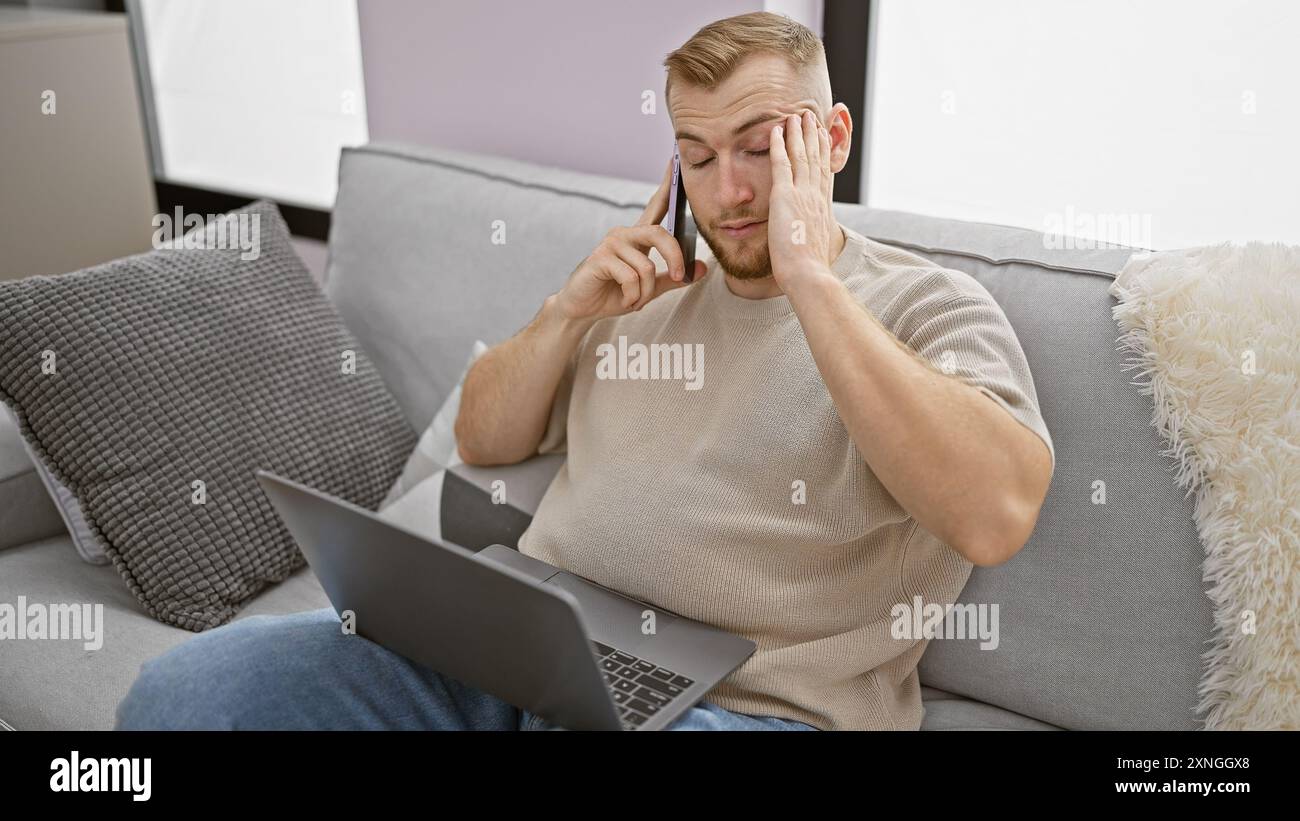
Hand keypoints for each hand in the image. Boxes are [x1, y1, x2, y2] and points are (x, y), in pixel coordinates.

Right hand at [554, 155, 707, 322]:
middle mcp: (624, 234)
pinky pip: (631, 278)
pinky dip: (632, 296)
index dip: (667, 184)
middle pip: (661, 234)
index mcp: (638, 237)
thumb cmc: (614, 294)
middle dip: (675, 259)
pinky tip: (624, 300)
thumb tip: (702, 268)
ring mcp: (611, 243)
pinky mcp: (600, 257)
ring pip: (646, 267)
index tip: (675, 159)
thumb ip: (673, 278)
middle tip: (678, 276)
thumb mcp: (649, 288)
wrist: (582, 309)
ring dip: (645, 292)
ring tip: (634, 300)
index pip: (657, 205)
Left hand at [767, 110, 837, 290]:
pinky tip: (776, 130)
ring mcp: (802, 194)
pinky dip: (779, 144)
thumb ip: (810, 237)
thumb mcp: (814, 247)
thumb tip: (808, 244)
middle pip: (816, 158)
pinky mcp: (786, 196)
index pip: (824, 172)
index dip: (823, 151)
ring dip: (798, 132)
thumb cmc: (809, 269)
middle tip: (811, 116)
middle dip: (813, 135)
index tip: (822, 135)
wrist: (808, 273)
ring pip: (801, 155)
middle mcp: (816, 196)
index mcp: (822, 207)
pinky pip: (782, 163)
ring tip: (796, 115)